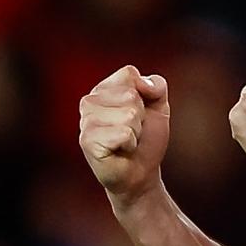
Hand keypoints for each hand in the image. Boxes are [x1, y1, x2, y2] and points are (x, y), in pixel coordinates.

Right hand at [79, 66, 170, 205]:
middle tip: (133, 130)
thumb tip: (142, 83)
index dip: (145, 94)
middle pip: (130, 94)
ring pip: (128, 114)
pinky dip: (130, 143)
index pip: (128, 73)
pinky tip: (120, 150)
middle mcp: (89, 102)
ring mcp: (85, 122)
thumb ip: (156, 85)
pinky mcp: (87, 141)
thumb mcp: (159, 106)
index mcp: (103, 89)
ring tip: (126, 141)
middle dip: (141, 115)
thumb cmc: (146, 138)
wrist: (142, 172)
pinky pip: (123, 133)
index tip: (140, 111)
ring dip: (135, 131)